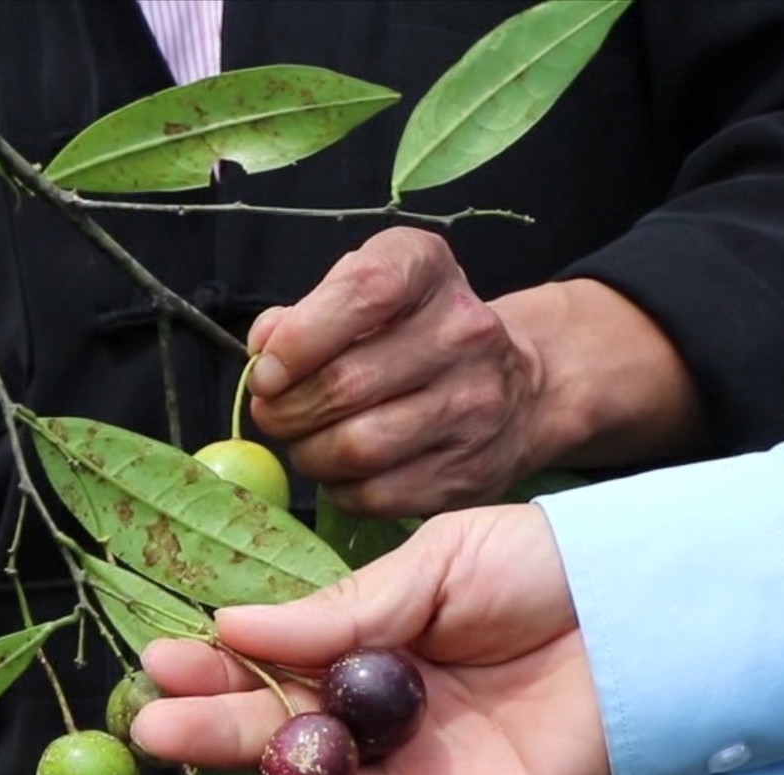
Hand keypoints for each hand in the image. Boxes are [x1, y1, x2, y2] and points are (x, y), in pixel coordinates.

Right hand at [131, 504, 612, 774]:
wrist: (651, 598)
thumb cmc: (544, 568)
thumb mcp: (431, 568)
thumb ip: (340, 612)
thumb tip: (231, 627)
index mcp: (370, 658)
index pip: (275, 675)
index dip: (217, 673)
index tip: (157, 660)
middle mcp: (391, 725)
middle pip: (289, 750)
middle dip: (215, 746)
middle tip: (150, 736)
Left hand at [245, 228, 708, 518]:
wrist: (520, 385)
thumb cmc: (416, 331)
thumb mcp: (366, 290)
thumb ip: (306, 312)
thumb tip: (263, 349)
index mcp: (429, 270)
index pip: (364, 292)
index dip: (299, 338)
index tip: (266, 372)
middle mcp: (464, 332)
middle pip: (348, 384)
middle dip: (286, 410)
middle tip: (271, 416)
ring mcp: (476, 405)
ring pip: (359, 448)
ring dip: (308, 454)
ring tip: (303, 443)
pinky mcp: (471, 470)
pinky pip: (379, 495)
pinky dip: (341, 489)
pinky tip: (340, 471)